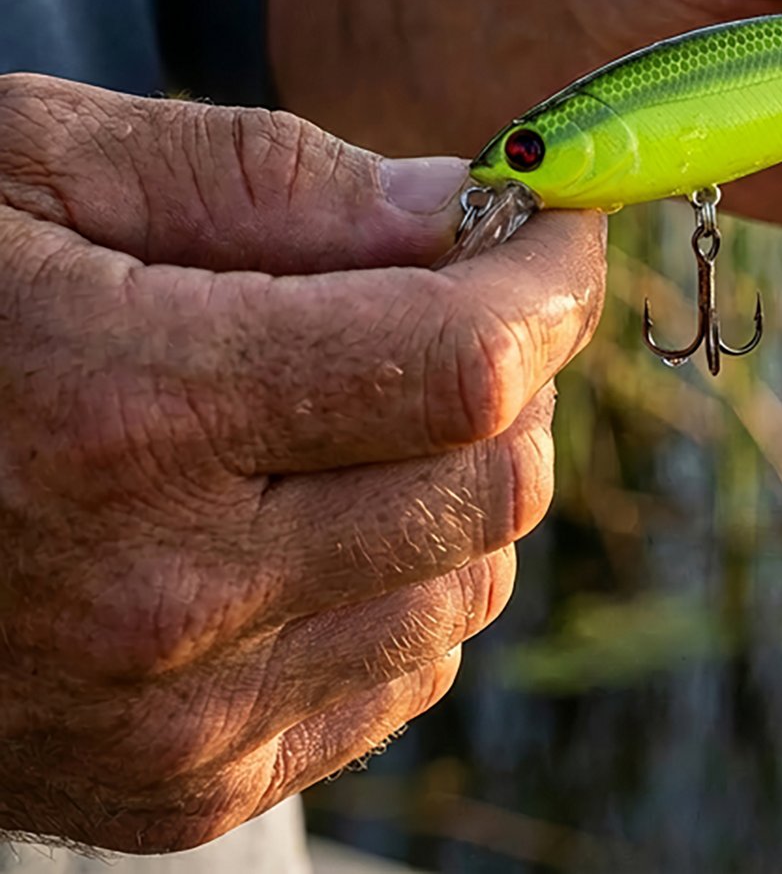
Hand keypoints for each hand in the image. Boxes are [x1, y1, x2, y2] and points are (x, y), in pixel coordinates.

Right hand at [0, 75, 603, 851]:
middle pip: (491, 481)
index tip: (555, 224)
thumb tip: (463, 207)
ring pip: (469, 583)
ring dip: (471, 471)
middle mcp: (163, 598)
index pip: (459, 363)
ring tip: (375, 397)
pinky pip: (401, 673)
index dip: (547, 281)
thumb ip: (272, 179)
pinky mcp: (178, 787)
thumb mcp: (42, 168)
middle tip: (465, 294)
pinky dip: (414, 574)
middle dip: (520, 367)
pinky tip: (328, 504)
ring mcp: (175, 720)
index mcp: (128, 414)